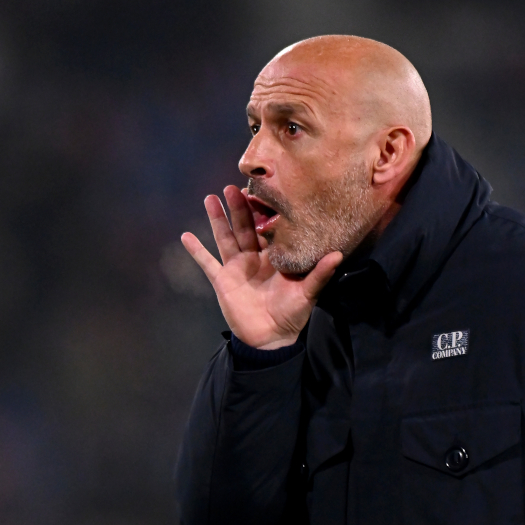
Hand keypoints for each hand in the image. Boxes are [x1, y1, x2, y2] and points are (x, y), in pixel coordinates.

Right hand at [181, 186, 341, 348]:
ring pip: (225, 238)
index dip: (262, 211)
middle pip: (244, 227)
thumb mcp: (308, 293)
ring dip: (217, 219)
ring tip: (210, 198)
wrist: (271, 338)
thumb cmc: (292, 314)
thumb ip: (320, 273)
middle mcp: (254, 257)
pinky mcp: (222, 281)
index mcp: (274, 256)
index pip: (267, 228)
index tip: (259, 190)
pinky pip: (207, 263)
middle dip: (238, 207)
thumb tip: (338, 254)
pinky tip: (186, 236)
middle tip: (233, 187)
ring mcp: (236, 267)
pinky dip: (196, 251)